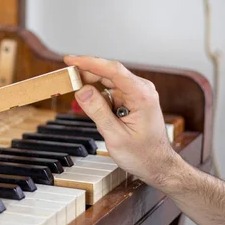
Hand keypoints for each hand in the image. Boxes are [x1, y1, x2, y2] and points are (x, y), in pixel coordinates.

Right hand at [64, 55, 179, 186]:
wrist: (157, 165)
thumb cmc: (143, 154)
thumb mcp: (115, 135)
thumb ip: (97, 111)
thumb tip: (82, 90)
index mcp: (142, 95)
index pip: (113, 70)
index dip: (90, 62)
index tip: (71, 59)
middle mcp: (141, 90)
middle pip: (108, 73)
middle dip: (86, 73)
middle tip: (66, 78)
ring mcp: (136, 94)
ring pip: (107, 82)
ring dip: (91, 87)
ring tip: (76, 95)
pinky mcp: (131, 100)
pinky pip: (110, 92)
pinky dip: (98, 98)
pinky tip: (92, 108)